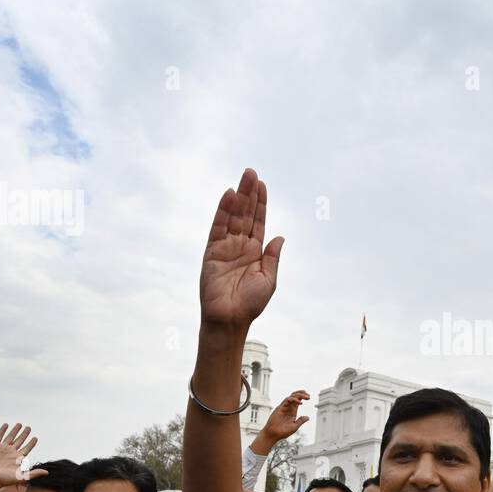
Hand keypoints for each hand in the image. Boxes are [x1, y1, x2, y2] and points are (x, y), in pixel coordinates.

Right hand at [0, 424, 44, 490]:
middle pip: (19, 441)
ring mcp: (2, 449)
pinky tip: (6, 424)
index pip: (26, 448)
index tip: (35, 438)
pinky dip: (2, 430)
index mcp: (17, 459)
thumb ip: (34, 473)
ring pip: (10, 437)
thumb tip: (47, 472)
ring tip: (19, 424)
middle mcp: (10, 453)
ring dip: (14, 430)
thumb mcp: (22, 477)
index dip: (31, 443)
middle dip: (24, 434)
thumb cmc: (4, 480)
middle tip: (29, 428)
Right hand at [200, 168, 283, 328]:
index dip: (261, 204)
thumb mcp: (268, 279)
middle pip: (246, 214)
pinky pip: (218, 227)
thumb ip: (272, 257)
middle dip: (249, 193)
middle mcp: (240, 246)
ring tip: (244, 177)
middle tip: (252, 172)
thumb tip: (280, 236)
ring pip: (233, 216)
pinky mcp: (212, 251)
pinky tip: (229, 195)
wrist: (230, 319)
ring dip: (238, 196)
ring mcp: (225, 247)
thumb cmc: (250, 304)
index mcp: (255, 252)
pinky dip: (223, 211)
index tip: (262, 185)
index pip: (258, 222)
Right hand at [262, 391, 310, 441]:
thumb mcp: (294, 427)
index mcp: (292, 411)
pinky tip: (300, 403)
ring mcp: (284, 407)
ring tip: (306, 397)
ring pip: (291, 396)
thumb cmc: (282, 432)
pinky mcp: (280, 408)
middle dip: (302, 393)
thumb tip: (308, 417)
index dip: (303, 396)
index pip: (297, 400)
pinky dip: (294, 400)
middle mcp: (288, 408)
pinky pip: (287, 400)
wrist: (273, 435)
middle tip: (309, 396)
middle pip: (295, 396)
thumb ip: (300, 421)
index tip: (309, 397)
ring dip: (299, 395)